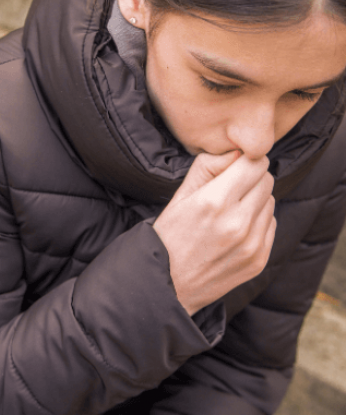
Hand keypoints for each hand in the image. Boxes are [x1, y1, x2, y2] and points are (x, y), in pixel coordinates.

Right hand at [153, 151, 275, 315]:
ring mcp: (251, 245)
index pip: (254, 163)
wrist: (167, 285)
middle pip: (267, 180)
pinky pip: (271, 224)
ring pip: (271, 202)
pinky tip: (236, 229)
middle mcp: (237, 223)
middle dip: (252, 177)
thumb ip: (209, 166)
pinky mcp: (259, 260)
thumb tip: (237, 152)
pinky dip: (258, 221)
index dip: (246, 160)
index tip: (236, 165)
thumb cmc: (170, 235)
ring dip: (256, 200)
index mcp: (214, 201)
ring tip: (231, 210)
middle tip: (232, 186)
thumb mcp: (180, 194)